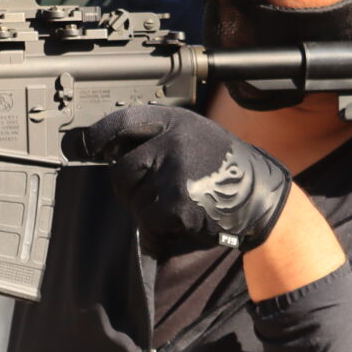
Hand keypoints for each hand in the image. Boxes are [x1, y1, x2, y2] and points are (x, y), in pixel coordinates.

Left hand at [69, 105, 290, 254]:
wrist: (261, 200)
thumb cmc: (228, 171)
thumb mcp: (198, 137)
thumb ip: (162, 138)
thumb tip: (113, 149)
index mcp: (177, 122)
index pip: (124, 120)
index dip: (101, 134)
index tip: (90, 146)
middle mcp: (174, 142)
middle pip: (122, 169)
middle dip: (128, 188)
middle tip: (148, 196)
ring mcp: (175, 172)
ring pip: (132, 199)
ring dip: (145, 211)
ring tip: (173, 208)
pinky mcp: (177, 202)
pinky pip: (148, 221)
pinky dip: (156, 230)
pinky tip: (177, 224)